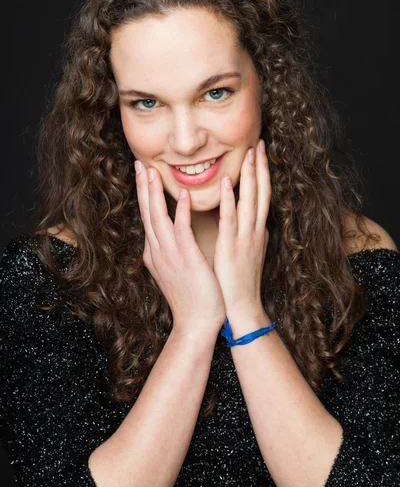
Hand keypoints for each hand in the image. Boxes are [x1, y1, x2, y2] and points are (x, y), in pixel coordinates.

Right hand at [134, 161, 225, 337]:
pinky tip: (183, 194)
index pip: (148, 217)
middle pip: (147, 212)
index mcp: (156, 252)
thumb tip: (170, 238)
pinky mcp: (185, 259)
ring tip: (151, 170)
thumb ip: (171, 250)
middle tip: (138, 163)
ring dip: (154, 192)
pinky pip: (182, 230)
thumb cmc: (191, 297)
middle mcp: (158, 250)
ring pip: (158, 217)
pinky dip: (181, 211)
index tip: (143, 174)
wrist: (196, 324)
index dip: (144, 194)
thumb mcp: (174, 269)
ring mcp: (169, 254)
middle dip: (143, 186)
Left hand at [213, 139, 270, 315]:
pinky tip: (226, 182)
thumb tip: (251, 220)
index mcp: (257, 230)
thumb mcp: (249, 251)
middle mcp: (255, 230)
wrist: (242, 307)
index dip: (262, 173)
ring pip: (250, 200)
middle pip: (262, 191)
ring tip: (250, 152)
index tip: (259, 152)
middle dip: (261, 166)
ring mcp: (245, 237)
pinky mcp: (232, 247)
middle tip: (260, 142)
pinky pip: (230, 219)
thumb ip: (249, 233)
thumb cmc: (241, 281)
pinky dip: (229, 199)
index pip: (262, 195)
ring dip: (250, 175)